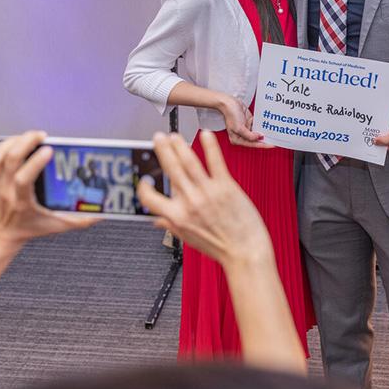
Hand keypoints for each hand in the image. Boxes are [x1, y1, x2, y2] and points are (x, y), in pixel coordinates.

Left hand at [0, 131, 98, 248]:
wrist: (3, 234)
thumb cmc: (29, 228)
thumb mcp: (58, 226)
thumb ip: (81, 220)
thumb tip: (100, 212)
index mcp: (22, 201)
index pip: (23, 178)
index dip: (35, 162)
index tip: (49, 150)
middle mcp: (6, 189)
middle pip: (8, 159)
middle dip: (25, 142)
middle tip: (41, 136)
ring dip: (12, 141)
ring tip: (28, 137)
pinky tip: (4, 146)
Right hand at [137, 131, 271, 267]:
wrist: (245, 252)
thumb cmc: (219, 247)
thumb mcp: (189, 239)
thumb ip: (171, 226)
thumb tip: (157, 221)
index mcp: (177, 217)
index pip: (150, 199)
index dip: (144, 188)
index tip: (145, 179)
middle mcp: (190, 203)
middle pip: (171, 171)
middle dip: (163, 151)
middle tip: (158, 138)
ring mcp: (208, 193)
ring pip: (189, 163)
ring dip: (180, 146)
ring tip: (174, 136)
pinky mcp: (226, 187)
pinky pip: (216, 163)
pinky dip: (210, 147)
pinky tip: (206, 135)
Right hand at [220, 95, 272, 147]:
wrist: (229, 102)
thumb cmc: (231, 114)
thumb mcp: (239, 127)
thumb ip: (249, 135)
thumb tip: (259, 138)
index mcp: (237, 139)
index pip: (252, 144)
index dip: (263, 145)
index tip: (272, 145)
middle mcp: (242, 136)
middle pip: (256, 140)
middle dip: (264, 139)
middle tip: (275, 140)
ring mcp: (246, 129)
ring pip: (257, 133)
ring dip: (264, 131)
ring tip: (273, 133)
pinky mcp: (249, 123)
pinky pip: (257, 125)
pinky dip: (261, 125)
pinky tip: (267, 125)